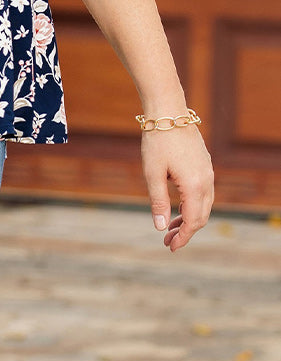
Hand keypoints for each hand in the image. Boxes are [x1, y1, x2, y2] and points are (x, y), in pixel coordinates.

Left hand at [142, 127, 213, 251]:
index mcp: (195, 186)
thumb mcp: (152, 175)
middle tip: (167, 242)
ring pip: (204, 205)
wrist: (168, 113)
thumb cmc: (157, 142)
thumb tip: (160, 228)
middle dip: (185, 232)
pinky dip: (192, 205)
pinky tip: (177, 209)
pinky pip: (203, 193)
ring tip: (169, 229)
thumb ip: (158, 202)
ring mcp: (208, 172)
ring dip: (188, 219)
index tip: (171, 248)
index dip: (183, 237)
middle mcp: (207, 181)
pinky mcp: (204, 166)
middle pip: (201, 216)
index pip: (192, 221)